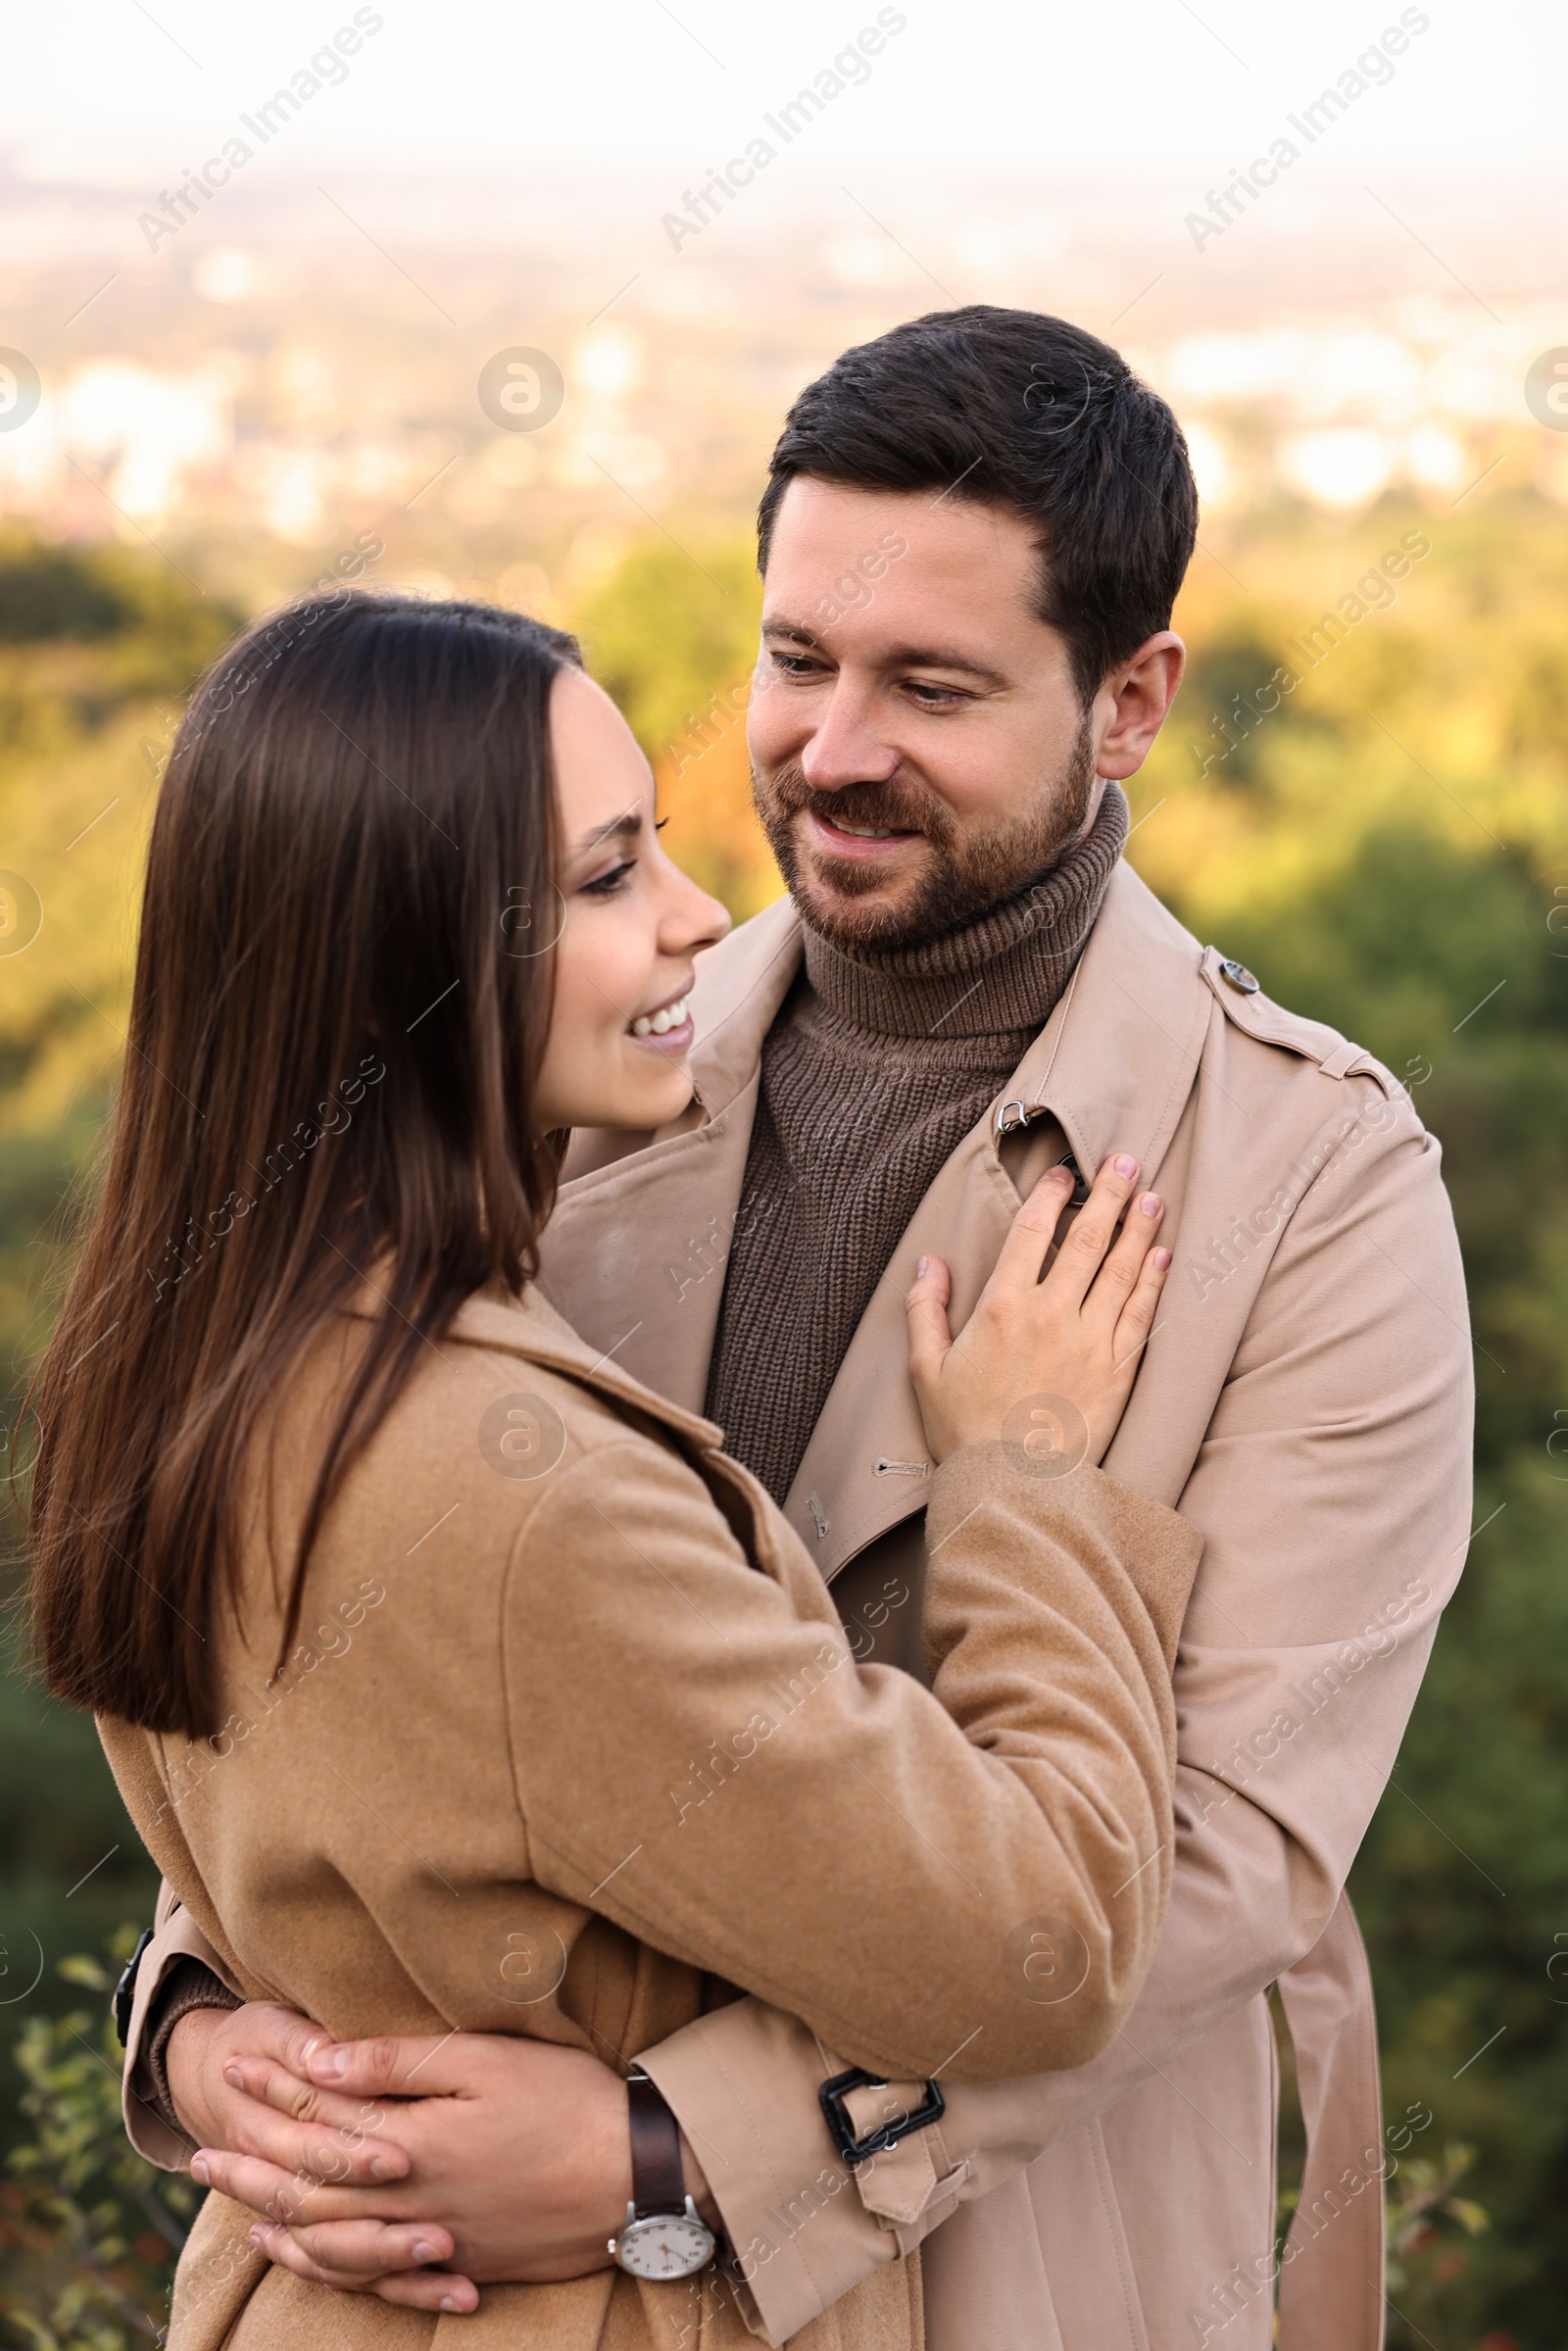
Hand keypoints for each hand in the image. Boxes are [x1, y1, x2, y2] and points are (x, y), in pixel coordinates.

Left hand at [177, 2011, 713, 2305]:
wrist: (637, 2176)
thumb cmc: (565, 2101)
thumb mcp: (483, 2061)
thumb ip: (398, 2063)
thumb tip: (319, 2056)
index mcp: (409, 2142)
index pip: (320, 2114)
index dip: (272, 2088)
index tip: (232, 2066)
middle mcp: (408, 2200)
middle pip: (310, 2186)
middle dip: (252, 2166)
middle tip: (199, 2158)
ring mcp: (433, 2239)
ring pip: (333, 2242)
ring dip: (281, 2222)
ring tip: (239, 2211)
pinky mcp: (460, 2263)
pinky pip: (374, 2280)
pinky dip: (333, 2269)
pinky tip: (317, 2259)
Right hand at [906, 1152, 1168, 1467]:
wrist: (1012, 1487)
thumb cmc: (964, 1431)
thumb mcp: (925, 1370)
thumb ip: (925, 1310)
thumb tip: (929, 1263)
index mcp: (1003, 1307)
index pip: (1033, 1232)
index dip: (1051, 1195)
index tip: (1064, 1173)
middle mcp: (1052, 1314)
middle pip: (1087, 1239)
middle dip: (1109, 1194)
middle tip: (1126, 1161)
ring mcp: (1091, 1341)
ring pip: (1122, 1269)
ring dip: (1139, 1227)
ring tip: (1152, 1195)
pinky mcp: (1118, 1371)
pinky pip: (1141, 1314)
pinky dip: (1154, 1280)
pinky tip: (1163, 1253)